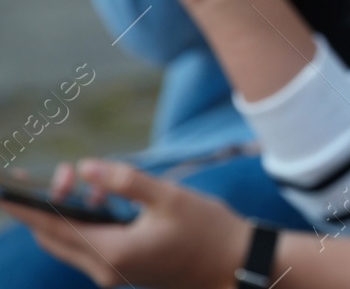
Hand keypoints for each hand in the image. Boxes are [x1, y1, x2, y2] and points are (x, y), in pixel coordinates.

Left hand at [0, 159, 249, 288]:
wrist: (236, 265)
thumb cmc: (208, 230)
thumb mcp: (170, 197)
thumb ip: (125, 180)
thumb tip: (84, 167)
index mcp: (112, 252)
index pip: (52, 228)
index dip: (25, 207)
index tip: (6, 189)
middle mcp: (105, 269)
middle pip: (55, 238)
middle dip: (49, 204)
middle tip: (64, 170)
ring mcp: (114, 274)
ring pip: (71, 243)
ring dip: (70, 212)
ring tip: (85, 181)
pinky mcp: (124, 271)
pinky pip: (90, 247)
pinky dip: (87, 222)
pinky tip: (106, 200)